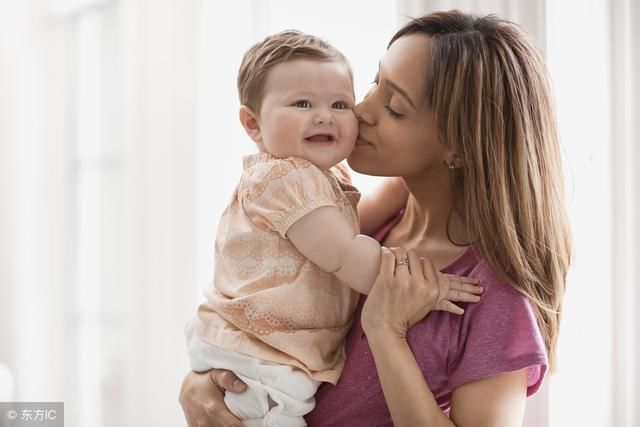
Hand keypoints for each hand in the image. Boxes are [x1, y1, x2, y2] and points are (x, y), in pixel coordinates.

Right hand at [179, 369, 246, 426]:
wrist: (187, 387)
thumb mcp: (217, 374)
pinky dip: (219, 426)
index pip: (232, 426)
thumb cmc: (205, 380)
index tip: (250, 422)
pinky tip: (222, 421)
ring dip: (226, 426)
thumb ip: (228, 379)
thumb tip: (242, 387)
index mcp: (213, 408)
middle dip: (237, 425)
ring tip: (232, 418)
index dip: (244, 426)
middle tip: (241, 417)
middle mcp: (205, 422)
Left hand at [361, 247, 481, 338]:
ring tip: (390, 256)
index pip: (427, 262)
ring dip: (394, 252)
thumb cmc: (402, 318)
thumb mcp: (426, 305)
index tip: (410, 264)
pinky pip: (387, 256)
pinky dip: (385, 252)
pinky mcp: (386, 280)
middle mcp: (420, 284)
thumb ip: (429, 290)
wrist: (385, 330)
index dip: (417, 261)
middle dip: (406, 256)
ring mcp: (403, 281)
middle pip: (414, 256)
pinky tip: (383, 253)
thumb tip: (426, 275)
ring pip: (401, 253)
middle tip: (398, 260)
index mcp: (432, 290)